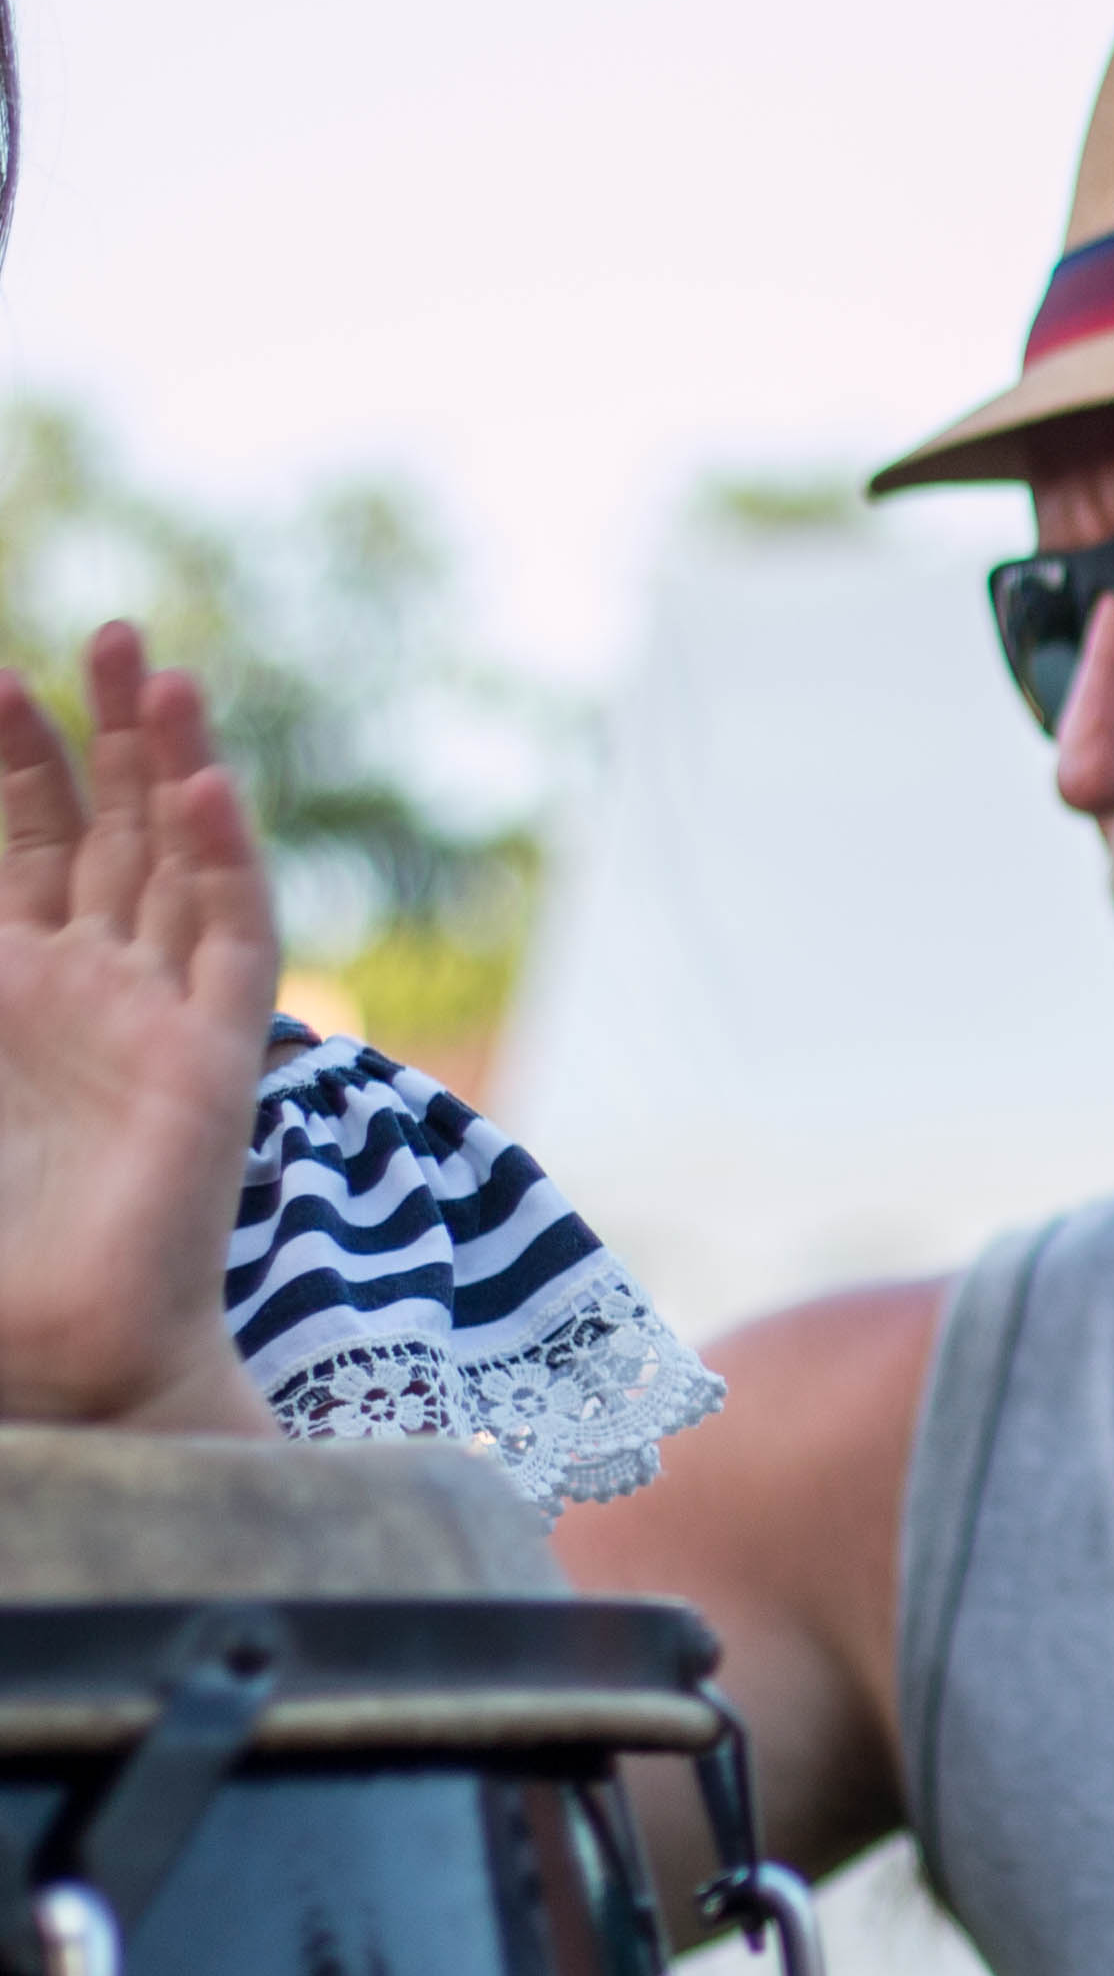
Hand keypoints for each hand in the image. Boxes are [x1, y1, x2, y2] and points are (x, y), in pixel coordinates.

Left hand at [0, 627, 283, 1434]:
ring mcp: (158, 1016)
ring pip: (176, 861)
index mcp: (8, 989)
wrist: (45, 1351)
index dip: (11, 756)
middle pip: (110, 827)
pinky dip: (222, 863)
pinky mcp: (216, 1058)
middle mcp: (90, 986)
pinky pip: (230, 941)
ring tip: (162, 673)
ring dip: (171, 766)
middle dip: (106, 727)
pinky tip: (203, 793)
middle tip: (110, 624)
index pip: (22, 839)